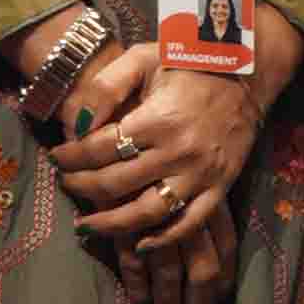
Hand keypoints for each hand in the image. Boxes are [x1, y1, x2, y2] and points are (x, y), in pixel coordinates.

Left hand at [49, 38, 274, 303]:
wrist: (247, 70)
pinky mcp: (220, 186)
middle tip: (65, 183)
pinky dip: (163, 240)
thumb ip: (107, 87)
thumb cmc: (189, 61)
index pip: (99, 149)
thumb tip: (77, 124)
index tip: (56, 157)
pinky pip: (190, 223)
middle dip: (81, 187)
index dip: (70, 157)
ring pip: (148, 213)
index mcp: (157, 118)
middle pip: (116, 184)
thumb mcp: (143, 58)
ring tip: (85, 225)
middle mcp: (178, 151)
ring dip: (111, 225)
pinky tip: (139, 245)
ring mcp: (201, 173)